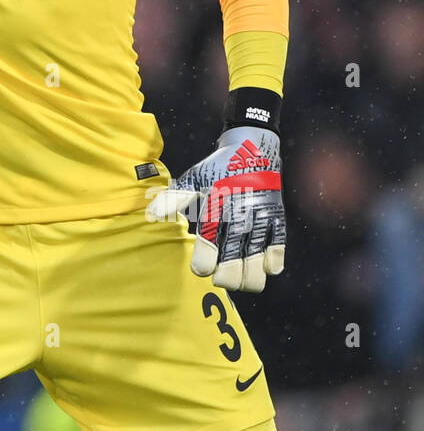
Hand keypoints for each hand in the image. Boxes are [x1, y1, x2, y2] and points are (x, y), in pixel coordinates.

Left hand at [147, 126, 285, 292]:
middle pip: (234, 259)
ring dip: (249, 277)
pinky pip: (278, 248)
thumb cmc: (217, 169)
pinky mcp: (276, 218)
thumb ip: (174, 199)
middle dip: (226, 277)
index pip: (209, 241)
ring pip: (258, 261)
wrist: (252, 149)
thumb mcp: (193, 179)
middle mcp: (239, 214)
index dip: (205, 262)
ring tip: (240, 281)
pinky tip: (265, 268)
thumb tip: (151, 214)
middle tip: (219, 279)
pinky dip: (273, 262)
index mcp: (216, 206)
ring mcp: (260, 218)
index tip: (200, 270)